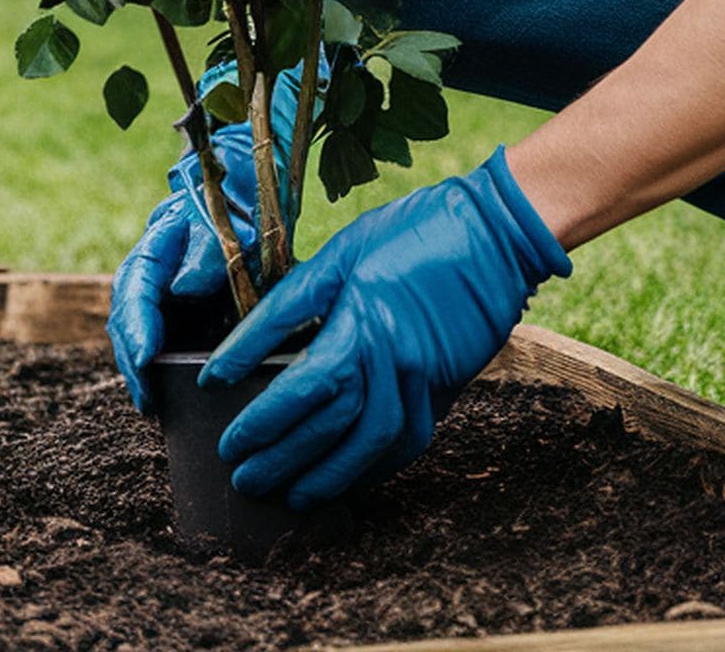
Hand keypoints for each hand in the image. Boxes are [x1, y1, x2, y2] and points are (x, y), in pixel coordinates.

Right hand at [106, 67, 305, 411]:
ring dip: (140, 370)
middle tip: (147, 398)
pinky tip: (162, 395)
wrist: (245, 195)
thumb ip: (208, 250)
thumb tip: (184, 288)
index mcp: (156, 244)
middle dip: (134, 361)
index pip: (136, 288)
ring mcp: (155, 292)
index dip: (138, 325)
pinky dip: (154, 367)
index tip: (146, 357)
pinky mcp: (170, 310)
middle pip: (126, 319)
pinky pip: (154, 340)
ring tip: (152, 404)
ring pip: (135, 334)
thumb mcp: (230, 221)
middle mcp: (147, 272)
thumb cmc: (238, 207)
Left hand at [200, 145, 571, 505]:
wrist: (497, 230)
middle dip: (280, 460)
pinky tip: (348, 477)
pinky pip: (407, 443)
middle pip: (328, 428)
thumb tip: (236, 353)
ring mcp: (425, 380)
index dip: (259, 421)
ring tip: (289, 495)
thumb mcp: (343, 251)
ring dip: (326, 478)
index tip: (228, 438)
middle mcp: (393, 361)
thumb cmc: (415, 229)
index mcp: (362, 321)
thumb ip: (289, 303)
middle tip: (243, 476)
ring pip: (369, 447)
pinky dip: (375, 468)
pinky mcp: (447, 387)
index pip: (299, 389)